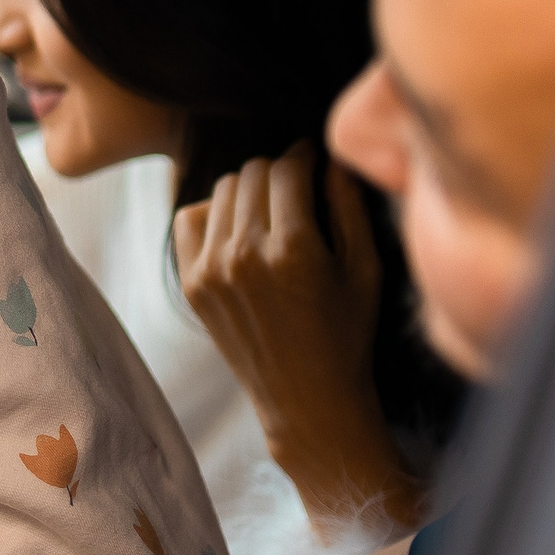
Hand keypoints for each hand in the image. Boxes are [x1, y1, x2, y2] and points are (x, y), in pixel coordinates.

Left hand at [174, 140, 422, 531]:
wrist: (307, 400)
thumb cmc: (348, 335)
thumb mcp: (365, 269)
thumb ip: (348, 206)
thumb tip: (332, 157)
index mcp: (293, 248)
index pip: (288, 167)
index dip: (305, 154)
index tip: (313, 158)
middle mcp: (245, 255)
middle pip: (253, 172)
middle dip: (278, 171)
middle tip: (296, 187)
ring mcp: (211, 270)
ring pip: (222, 190)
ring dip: (248, 189)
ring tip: (270, 209)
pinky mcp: (191, 285)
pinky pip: (189, 219)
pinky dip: (211, 213)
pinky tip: (237, 228)